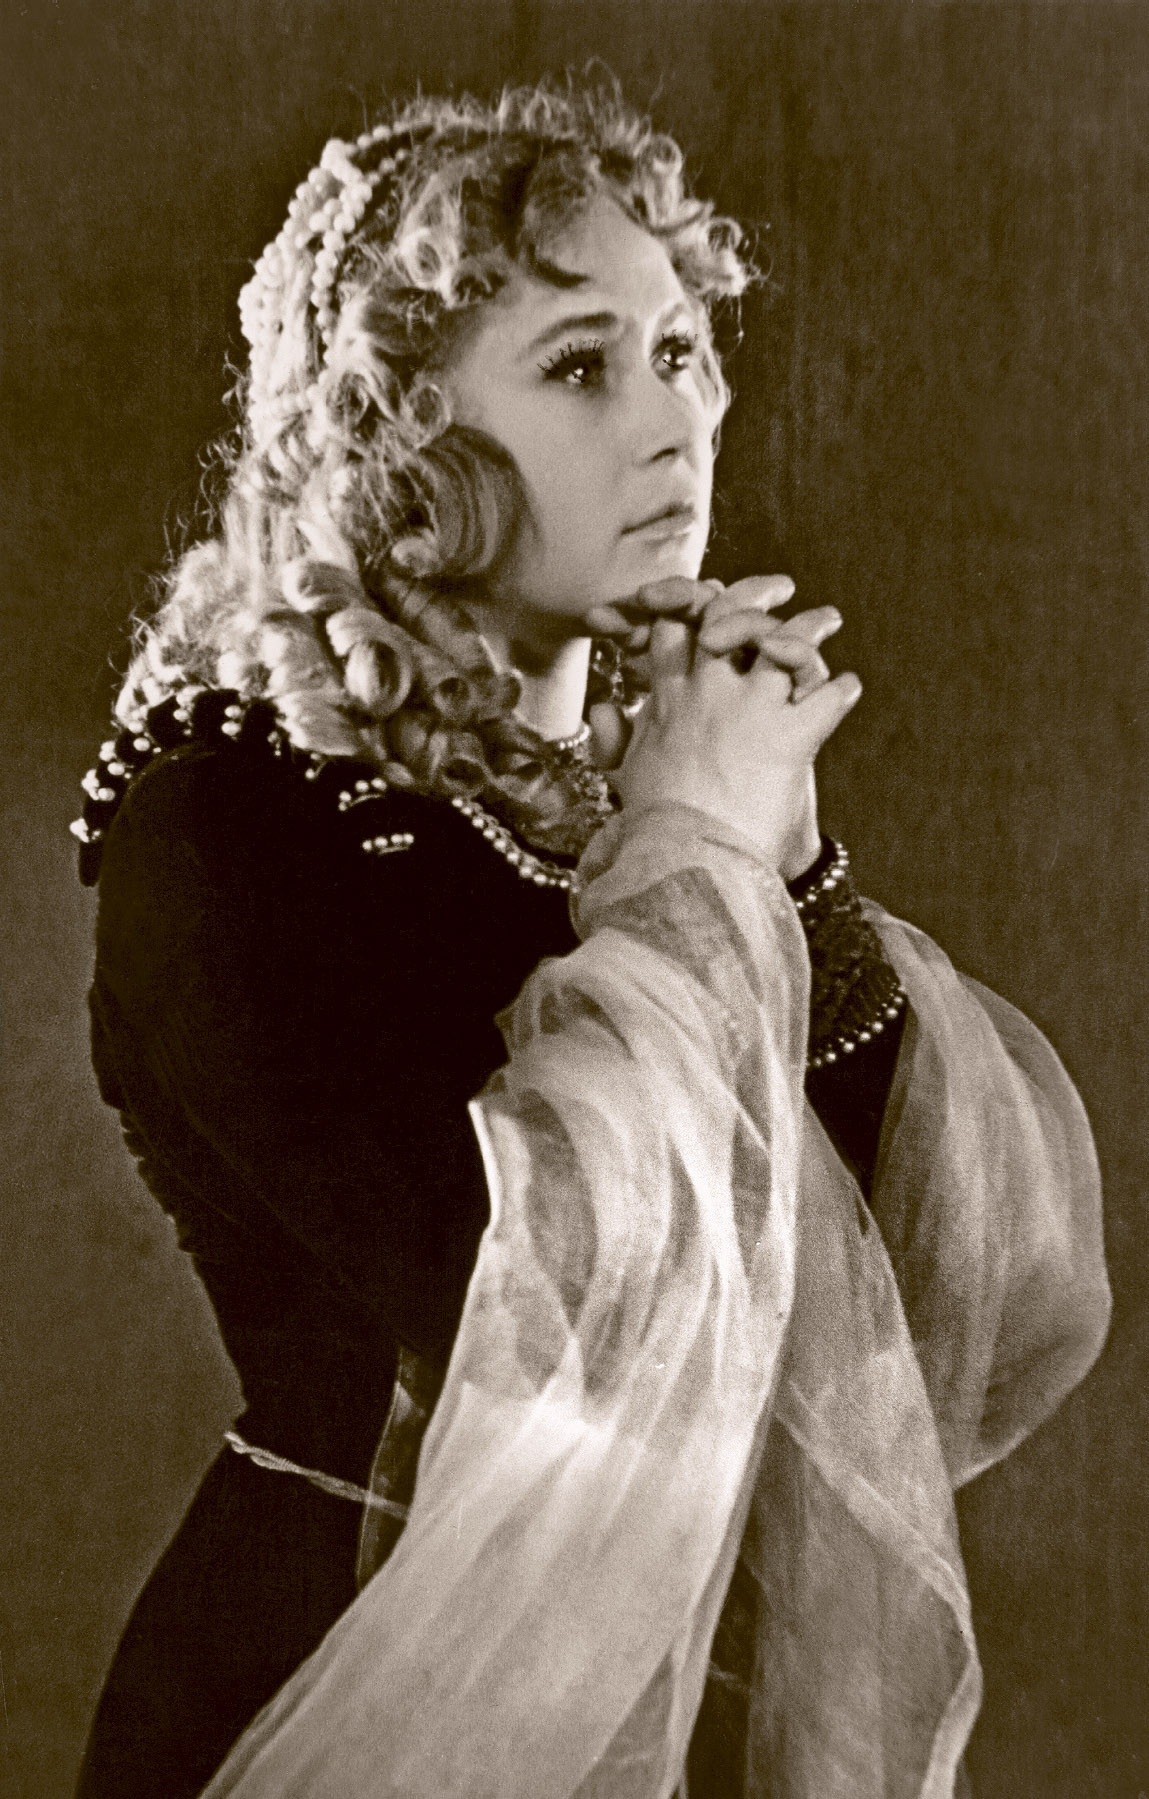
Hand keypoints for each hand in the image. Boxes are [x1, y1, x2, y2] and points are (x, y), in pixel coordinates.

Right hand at [614, 608, 859, 872]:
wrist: (689, 866)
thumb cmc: (657, 828)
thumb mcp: (626, 777)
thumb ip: (615, 738)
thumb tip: (604, 708)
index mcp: (669, 699)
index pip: (678, 627)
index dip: (693, 605)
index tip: (713, 601)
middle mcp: (708, 693)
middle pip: (729, 614)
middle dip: (754, 594)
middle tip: (782, 587)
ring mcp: (750, 710)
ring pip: (786, 643)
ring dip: (811, 627)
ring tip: (830, 618)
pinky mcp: (790, 738)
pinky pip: (827, 697)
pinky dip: (840, 691)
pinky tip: (848, 688)